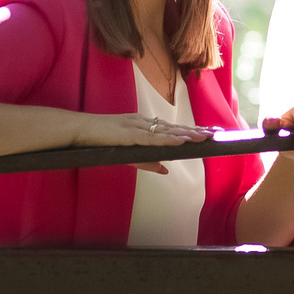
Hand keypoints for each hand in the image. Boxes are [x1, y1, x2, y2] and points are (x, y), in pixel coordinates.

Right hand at [82, 109, 211, 173]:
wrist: (78, 130)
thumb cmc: (99, 140)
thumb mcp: (126, 152)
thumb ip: (146, 161)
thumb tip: (166, 170)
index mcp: (142, 125)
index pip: (171, 128)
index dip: (190, 130)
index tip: (208, 132)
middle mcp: (142, 123)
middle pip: (174, 127)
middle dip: (195, 130)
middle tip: (216, 133)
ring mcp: (136, 126)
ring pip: (167, 131)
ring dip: (187, 133)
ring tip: (204, 137)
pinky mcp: (128, 134)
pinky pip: (152, 138)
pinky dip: (167, 139)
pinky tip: (180, 140)